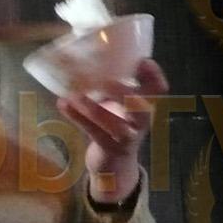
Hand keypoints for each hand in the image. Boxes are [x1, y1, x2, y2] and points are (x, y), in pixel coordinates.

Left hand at [59, 59, 167, 205]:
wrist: (115, 166)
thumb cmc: (115, 126)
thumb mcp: (120, 106)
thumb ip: (112, 86)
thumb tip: (86, 57)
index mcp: (146, 108)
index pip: (159, 91)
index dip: (154, 76)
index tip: (143, 61)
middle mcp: (140, 123)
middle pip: (142, 108)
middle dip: (124, 93)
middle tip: (104, 80)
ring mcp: (126, 138)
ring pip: (113, 124)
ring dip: (93, 108)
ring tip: (74, 94)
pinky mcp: (108, 148)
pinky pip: (93, 132)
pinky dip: (76, 117)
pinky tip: (62, 103)